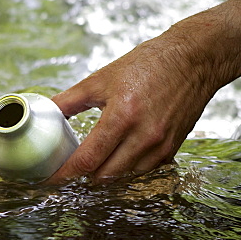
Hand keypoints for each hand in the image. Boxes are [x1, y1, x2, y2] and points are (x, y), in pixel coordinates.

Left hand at [50, 27, 221, 178]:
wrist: (194, 59)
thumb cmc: (150, 64)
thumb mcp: (102, 78)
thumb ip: (69, 100)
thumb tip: (46, 113)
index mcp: (122, 116)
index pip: (87, 159)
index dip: (65, 174)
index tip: (50, 179)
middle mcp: (143, 136)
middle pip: (103, 176)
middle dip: (83, 176)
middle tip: (70, 168)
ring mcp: (160, 146)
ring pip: (123, 178)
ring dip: (106, 174)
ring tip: (95, 160)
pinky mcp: (171, 150)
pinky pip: (142, 171)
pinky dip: (127, 168)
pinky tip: (119, 155)